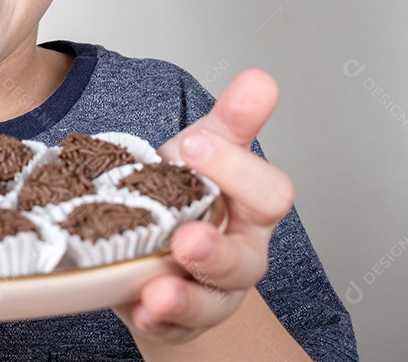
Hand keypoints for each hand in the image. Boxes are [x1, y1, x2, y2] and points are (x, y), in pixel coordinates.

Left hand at [115, 69, 295, 345]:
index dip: (234, 170)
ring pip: (210, 303)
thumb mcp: (204, 151)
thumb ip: (232, 119)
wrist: (159, 242)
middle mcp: (238, 254)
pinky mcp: (176, 318)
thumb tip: (261, 80)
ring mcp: (209, 292)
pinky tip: (138, 308)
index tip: (191, 144)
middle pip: (244, 262)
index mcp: (251, 209)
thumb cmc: (185, 193)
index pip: (269, 194)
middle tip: (185, 236)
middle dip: (215, 251)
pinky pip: (170, 327)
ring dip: (183, 298)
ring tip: (157, 290)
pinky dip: (154, 319)